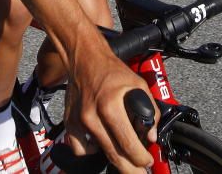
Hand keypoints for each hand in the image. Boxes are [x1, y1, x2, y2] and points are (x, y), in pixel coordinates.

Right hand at [65, 45, 155, 171]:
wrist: (84, 59)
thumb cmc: (111, 70)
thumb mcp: (138, 84)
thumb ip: (150, 110)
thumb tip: (151, 136)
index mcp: (110, 105)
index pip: (127, 143)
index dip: (140, 158)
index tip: (147, 162)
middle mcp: (92, 116)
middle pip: (113, 154)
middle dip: (130, 168)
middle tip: (139, 172)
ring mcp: (78, 122)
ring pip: (98, 153)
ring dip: (114, 159)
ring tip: (125, 159)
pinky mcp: (70, 123)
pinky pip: (80, 148)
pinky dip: (91, 150)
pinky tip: (102, 144)